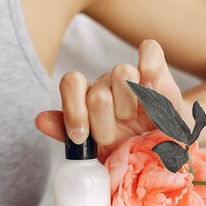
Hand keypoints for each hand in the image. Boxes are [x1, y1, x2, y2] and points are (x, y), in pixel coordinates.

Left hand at [35, 39, 187, 162]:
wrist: (165, 154)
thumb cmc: (127, 152)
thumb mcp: (97, 152)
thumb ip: (67, 134)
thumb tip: (40, 119)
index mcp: (87, 99)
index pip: (72, 83)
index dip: (73, 110)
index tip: (82, 138)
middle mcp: (106, 84)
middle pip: (97, 91)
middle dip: (104, 123)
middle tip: (113, 139)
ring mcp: (132, 77)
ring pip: (122, 72)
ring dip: (128, 106)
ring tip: (135, 123)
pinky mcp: (159, 74)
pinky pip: (150, 51)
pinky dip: (150, 67)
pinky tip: (151, 90)